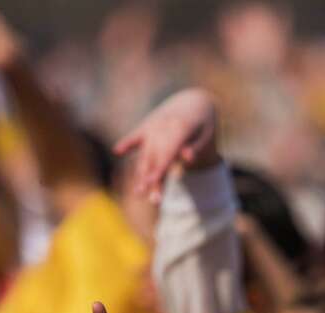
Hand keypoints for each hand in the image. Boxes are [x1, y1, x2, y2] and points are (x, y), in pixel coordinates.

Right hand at [113, 88, 220, 202]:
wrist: (195, 100)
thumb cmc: (204, 122)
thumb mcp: (207, 133)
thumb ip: (197, 146)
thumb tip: (188, 160)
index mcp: (180, 127)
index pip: (167, 153)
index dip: (159, 168)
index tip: (151, 183)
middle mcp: (163, 126)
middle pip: (155, 158)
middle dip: (152, 180)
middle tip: (153, 201)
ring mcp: (153, 126)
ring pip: (145, 154)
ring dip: (142, 174)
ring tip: (139, 194)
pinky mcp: (147, 125)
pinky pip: (135, 135)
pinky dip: (127, 142)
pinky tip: (118, 151)